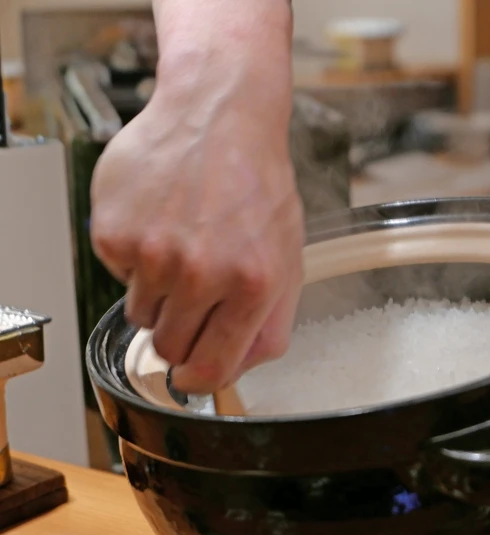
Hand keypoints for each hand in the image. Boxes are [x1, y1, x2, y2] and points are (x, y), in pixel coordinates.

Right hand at [90, 1, 302, 392]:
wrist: (219, 113)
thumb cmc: (257, 180)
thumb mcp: (287, 255)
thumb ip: (270, 321)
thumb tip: (239, 367)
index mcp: (252, 285)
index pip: (212, 369)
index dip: (200, 378)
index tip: (193, 374)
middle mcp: (201, 274)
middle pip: (170, 348)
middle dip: (183, 329)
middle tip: (196, 289)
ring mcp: (153, 254)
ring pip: (141, 314)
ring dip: (159, 292)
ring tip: (183, 244)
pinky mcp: (115, 233)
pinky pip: (117, 274)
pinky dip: (135, 256)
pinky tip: (161, 221)